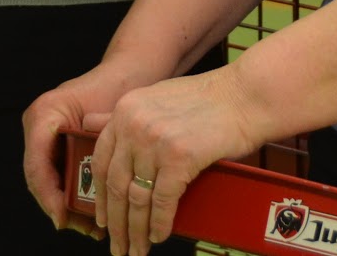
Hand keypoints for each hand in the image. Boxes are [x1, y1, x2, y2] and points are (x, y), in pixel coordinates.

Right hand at [22, 64, 149, 235]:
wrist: (127, 73)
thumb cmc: (118, 89)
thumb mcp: (106, 121)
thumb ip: (95, 151)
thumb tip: (95, 191)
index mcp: (44, 115)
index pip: (37, 166)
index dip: (48, 197)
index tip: (63, 219)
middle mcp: (38, 126)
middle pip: (41, 179)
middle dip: (61, 208)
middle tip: (85, 229)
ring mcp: (45, 136)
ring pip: (50, 182)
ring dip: (70, 207)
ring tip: (93, 228)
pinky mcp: (56, 145)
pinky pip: (60, 176)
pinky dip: (75, 195)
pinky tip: (94, 213)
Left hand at [93, 69, 262, 255]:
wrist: (245, 96)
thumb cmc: (208, 98)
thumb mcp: (157, 97)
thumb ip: (127, 116)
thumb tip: (91, 125)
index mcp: (125, 110)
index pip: (101, 162)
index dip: (100, 197)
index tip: (102, 219)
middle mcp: (134, 124)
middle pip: (116, 185)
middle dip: (116, 222)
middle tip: (118, 245)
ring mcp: (155, 141)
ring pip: (138, 198)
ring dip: (136, 230)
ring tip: (137, 249)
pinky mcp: (179, 157)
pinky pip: (163, 201)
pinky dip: (160, 224)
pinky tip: (159, 236)